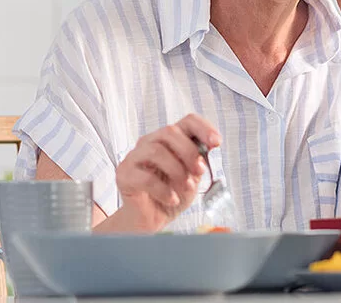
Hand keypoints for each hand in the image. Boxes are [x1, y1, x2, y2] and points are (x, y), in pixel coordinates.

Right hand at [113, 114, 220, 231]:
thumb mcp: (193, 176)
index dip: (204, 128)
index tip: (216, 142)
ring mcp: (134, 157)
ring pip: (156, 151)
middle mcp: (150, 143)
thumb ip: (200, 160)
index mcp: (169, 140)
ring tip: (187, 187)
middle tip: (200, 172)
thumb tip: (211, 146)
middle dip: (189, 152)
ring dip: (177, 171)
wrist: (152, 219)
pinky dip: (163, 190)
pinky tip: (172, 199)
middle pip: (170, 132)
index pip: (187, 121)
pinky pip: (145, 177)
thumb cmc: (172, 194)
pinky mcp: (124, 175)